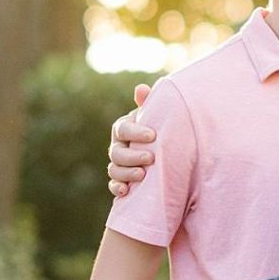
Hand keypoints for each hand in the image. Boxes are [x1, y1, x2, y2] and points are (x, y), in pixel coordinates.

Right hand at [108, 84, 156, 198]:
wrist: (165, 149)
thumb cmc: (160, 127)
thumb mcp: (156, 115)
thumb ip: (149, 102)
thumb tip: (141, 88)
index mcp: (124, 128)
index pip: (122, 129)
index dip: (135, 132)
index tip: (153, 135)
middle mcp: (117, 145)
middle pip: (116, 152)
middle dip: (132, 156)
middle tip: (151, 157)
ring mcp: (117, 164)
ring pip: (114, 169)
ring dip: (126, 173)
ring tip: (143, 175)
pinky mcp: (121, 180)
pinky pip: (113, 185)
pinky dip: (117, 188)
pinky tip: (126, 191)